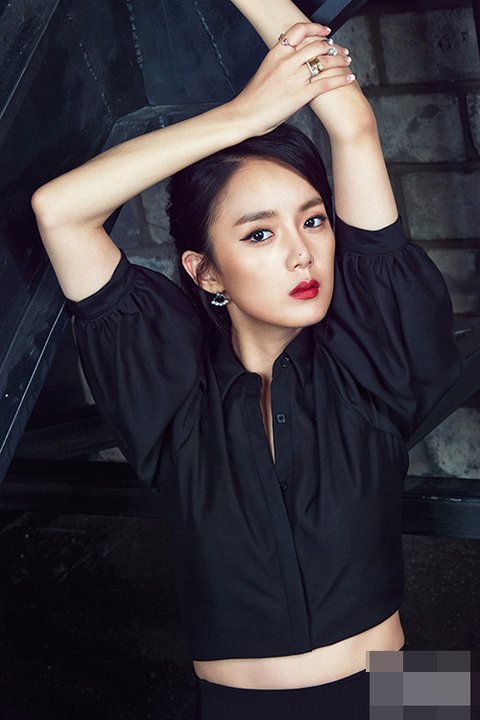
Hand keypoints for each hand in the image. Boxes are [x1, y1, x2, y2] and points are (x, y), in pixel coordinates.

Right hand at [228, 22, 353, 136]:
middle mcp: (286, 62)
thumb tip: (291, 61)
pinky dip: (341, 79)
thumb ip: (279, 63)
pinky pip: (326, 83)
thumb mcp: (264, 71)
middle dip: (333, 47)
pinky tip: (349, 78)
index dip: (316, 28)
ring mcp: (294, 78)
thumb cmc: (253, 98)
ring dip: (340, 60)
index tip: (326, 32)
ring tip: (348, 62)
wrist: (245, 115)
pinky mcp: (300, 95)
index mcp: (276, 53)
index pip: (299, 30)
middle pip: (317, 45)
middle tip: (341, 51)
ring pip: (325, 62)